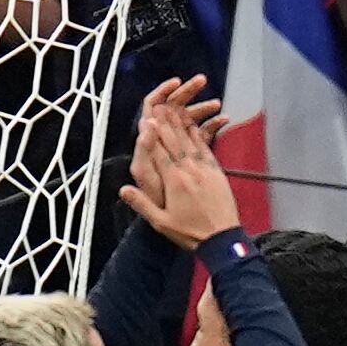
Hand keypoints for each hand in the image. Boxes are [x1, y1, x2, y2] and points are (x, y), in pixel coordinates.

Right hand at [121, 80, 243, 245]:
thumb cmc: (191, 232)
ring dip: (180, 125)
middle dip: (164, 124)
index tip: (144, 120)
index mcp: (175, 182)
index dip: (150, 136)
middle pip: (174, 143)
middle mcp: (190, 171)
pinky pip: (206, 149)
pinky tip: (193, 127)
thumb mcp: (161, 222)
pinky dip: (198, 136)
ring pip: (190, 142)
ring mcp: (205, 170)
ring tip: (172, 109)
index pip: (159, 153)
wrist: (223, 239)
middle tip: (156, 106)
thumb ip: (142, 204)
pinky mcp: (217, 173)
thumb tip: (123, 190)